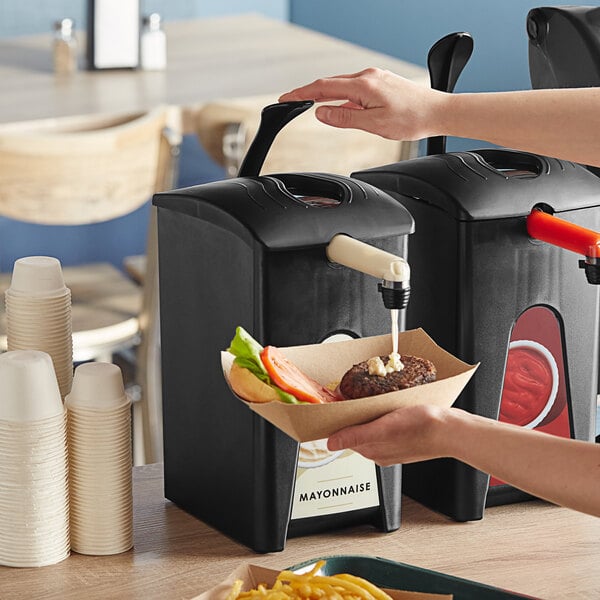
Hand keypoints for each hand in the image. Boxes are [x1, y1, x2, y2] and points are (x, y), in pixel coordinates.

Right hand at [279, 68, 444, 140]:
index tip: (286, 98)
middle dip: (308, 92)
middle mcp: (368, 77)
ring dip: (326, 95)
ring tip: (310, 105)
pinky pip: (354, 89)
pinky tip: (341, 108)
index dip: (301, 93)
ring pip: (342, 86)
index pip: (323, 88)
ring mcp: (375, 78)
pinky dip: (342, 98)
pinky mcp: (380, 84)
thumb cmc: (412, 119)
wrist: (437, 112)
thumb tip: (322, 113)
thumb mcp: (374, 124)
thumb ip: (345, 118)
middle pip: (330, 84)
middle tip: (291, 101)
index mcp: (363, 85)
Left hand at [327, 404, 450, 465]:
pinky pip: (386, 426)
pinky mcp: (405, 436)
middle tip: (350, 398)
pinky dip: (383, 416)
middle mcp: (381, 451)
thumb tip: (331, 443)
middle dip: (352, 417)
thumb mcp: (384, 428)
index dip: (338, 422)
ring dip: (367, 415)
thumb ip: (356, 436)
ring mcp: (394, 444)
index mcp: (373, 451)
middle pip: (357, 432)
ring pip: (371, 428)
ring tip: (369, 400)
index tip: (335, 408)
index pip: (345, 436)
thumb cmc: (422, 428)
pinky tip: (388, 407)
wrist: (451, 430)